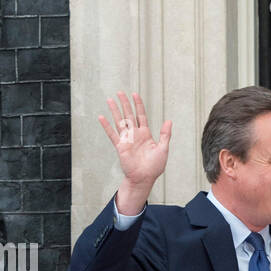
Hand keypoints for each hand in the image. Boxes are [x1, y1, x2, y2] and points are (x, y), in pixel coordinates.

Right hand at [99, 91, 171, 207]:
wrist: (144, 178)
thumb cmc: (154, 166)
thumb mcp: (163, 149)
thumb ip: (165, 135)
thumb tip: (169, 121)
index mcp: (146, 134)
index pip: (141, 115)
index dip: (138, 105)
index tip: (135, 94)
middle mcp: (135, 134)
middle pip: (129, 115)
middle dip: (125, 104)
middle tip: (120, 92)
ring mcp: (127, 139)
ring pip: (120, 121)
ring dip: (115, 111)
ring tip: (110, 100)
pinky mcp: (120, 146)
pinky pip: (112, 134)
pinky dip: (106, 126)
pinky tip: (101, 117)